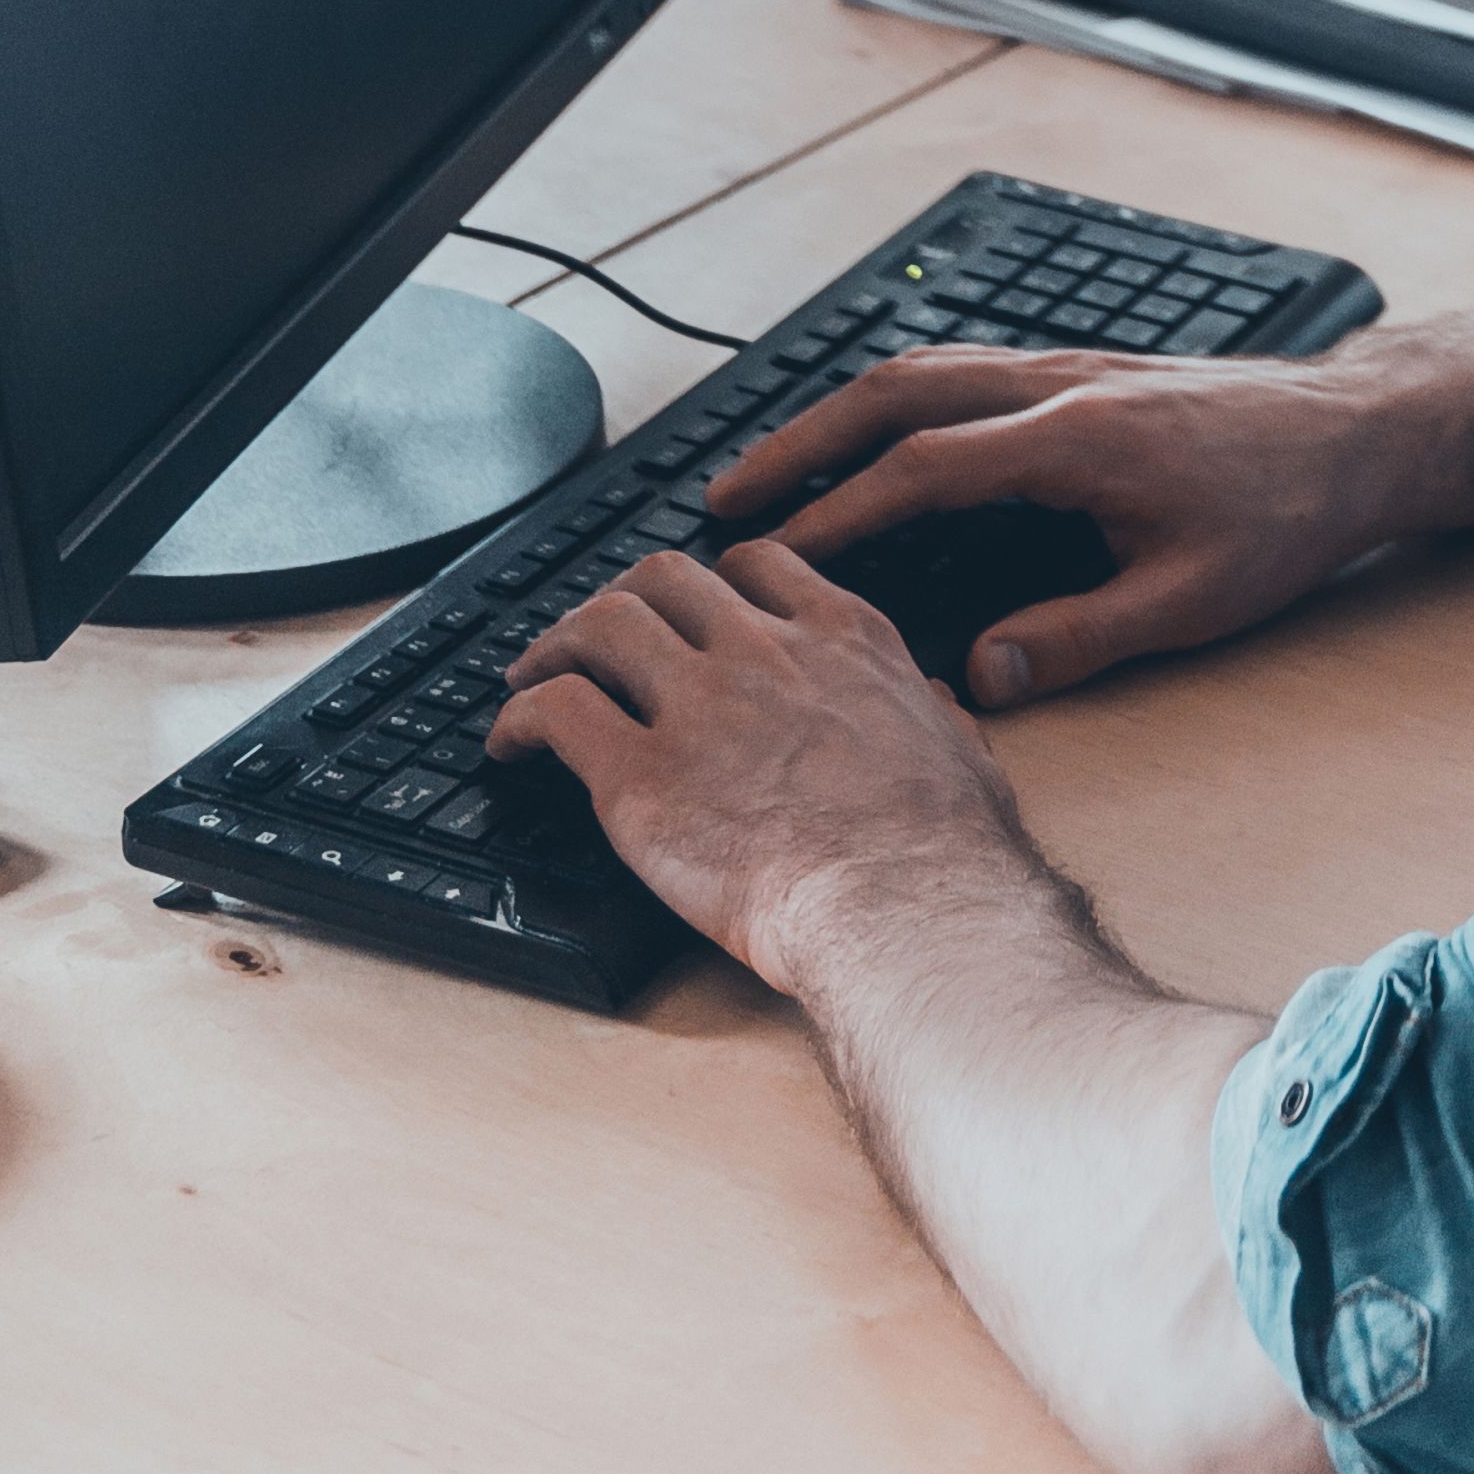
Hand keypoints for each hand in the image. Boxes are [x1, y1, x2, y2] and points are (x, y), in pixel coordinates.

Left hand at [486, 536, 1033, 990]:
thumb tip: (935, 704)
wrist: (902, 906)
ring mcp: (698, 705)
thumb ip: (935, 714)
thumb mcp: (964, 752)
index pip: (757, 566)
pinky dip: (521, 717)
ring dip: (558, 644)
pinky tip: (509, 743)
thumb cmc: (943, 851)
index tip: (690, 609)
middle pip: (666, 579)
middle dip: (623, 598)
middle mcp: (764, 651)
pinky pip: (558, 713)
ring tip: (532, 673)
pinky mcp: (640, 775)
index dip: (710, 582)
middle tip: (597, 633)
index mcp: (843, 639)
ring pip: (601, 626)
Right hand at [707, 336, 1422, 706]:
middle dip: (803, 441)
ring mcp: (1072, 369)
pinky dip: (899, 395)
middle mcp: (1060, 386)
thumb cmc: (1288, 513)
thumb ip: (1080, 639)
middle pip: (898, 391)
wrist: (1359, 430)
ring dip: (842, 411)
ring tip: (778, 466)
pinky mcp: (1087, 371)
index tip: (771, 553)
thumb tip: (980, 678)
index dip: (839, 512)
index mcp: (1075, 440)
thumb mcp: (1190, 600)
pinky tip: (880, 433)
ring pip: (926, 367)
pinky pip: (965, 365)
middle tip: (728, 497)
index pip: (923, 468)